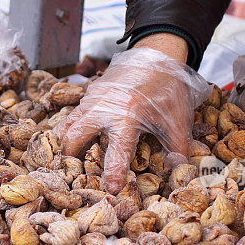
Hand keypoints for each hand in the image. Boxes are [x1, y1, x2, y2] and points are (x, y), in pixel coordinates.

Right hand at [56, 35, 209, 193]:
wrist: (157, 54)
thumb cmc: (168, 88)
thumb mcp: (178, 120)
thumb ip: (177, 149)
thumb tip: (178, 174)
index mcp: (128, 116)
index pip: (115, 153)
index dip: (112, 174)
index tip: (110, 190)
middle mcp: (104, 108)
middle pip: (74, 139)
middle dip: (71, 160)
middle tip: (74, 175)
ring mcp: (92, 99)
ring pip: (66, 126)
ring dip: (66, 145)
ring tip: (70, 162)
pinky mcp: (89, 93)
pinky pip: (72, 115)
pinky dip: (70, 130)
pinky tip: (76, 141)